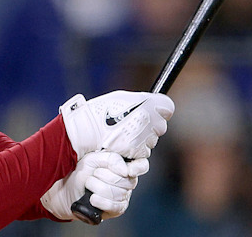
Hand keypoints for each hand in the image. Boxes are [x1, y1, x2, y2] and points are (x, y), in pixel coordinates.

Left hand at [40, 151, 148, 220]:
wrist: (66, 190)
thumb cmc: (81, 172)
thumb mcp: (93, 159)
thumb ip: (110, 159)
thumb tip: (125, 169)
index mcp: (123, 165)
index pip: (141, 165)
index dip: (137, 167)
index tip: (127, 170)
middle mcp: (127, 181)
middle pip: (127, 180)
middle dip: (105, 177)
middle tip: (93, 175)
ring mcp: (123, 196)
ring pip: (119, 193)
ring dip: (98, 188)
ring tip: (89, 185)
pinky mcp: (117, 209)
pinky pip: (115, 205)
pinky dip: (101, 201)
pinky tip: (92, 198)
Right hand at [59, 91, 173, 158]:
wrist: (84, 132)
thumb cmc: (99, 113)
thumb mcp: (121, 98)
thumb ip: (141, 100)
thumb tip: (157, 105)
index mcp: (147, 103)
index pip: (167, 107)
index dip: (159, 111)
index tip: (150, 113)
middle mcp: (149, 120)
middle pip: (160, 126)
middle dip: (149, 127)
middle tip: (130, 126)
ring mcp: (144, 137)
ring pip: (151, 142)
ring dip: (141, 140)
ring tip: (122, 136)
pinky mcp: (137, 152)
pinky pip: (142, 153)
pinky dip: (134, 151)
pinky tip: (121, 145)